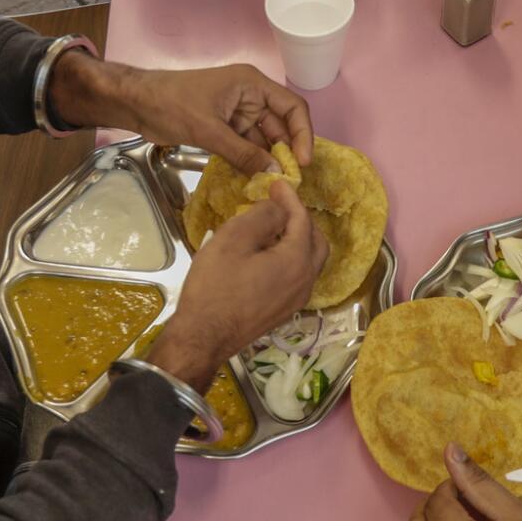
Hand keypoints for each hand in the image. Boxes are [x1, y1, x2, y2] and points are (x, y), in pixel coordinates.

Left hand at [56, 54, 313, 176]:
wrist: (136, 103)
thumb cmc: (171, 105)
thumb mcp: (209, 131)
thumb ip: (243, 153)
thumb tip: (274, 174)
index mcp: (252, 85)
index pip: (292, 107)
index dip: (302, 134)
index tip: (301, 163)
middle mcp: (250, 97)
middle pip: (281, 125)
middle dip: (285, 152)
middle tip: (289, 182)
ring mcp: (237, 112)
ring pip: (263, 139)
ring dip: (268, 160)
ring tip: (273, 186)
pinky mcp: (225, 127)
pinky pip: (246, 145)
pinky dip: (251, 161)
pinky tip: (255, 180)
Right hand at [147, 181, 327, 389]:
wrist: (204, 337)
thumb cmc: (215, 286)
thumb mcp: (234, 239)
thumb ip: (263, 216)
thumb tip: (278, 209)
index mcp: (297, 261)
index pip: (302, 220)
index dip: (290, 198)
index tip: (277, 183)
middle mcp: (305, 281)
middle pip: (316, 242)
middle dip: (301, 219)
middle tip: (279, 205)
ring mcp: (297, 300)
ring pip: (309, 261)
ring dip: (298, 240)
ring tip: (273, 227)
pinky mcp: (284, 312)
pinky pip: (298, 277)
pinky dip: (291, 259)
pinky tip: (268, 255)